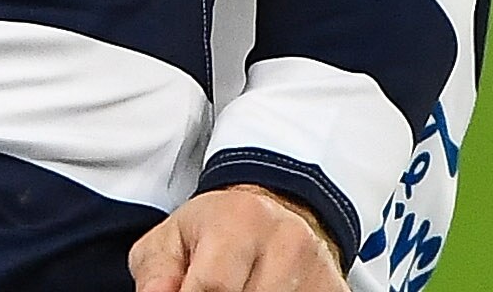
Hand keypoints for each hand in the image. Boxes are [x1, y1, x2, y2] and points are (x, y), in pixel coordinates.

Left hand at [130, 186, 347, 291]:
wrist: (277, 208)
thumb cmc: (217, 228)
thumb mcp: (173, 238)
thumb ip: (158, 272)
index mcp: (241, 221)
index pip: (215, 286)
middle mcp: (287, 243)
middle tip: (214, 289)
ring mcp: (317, 270)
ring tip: (241, 286)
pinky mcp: (335, 290)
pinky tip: (260, 288)